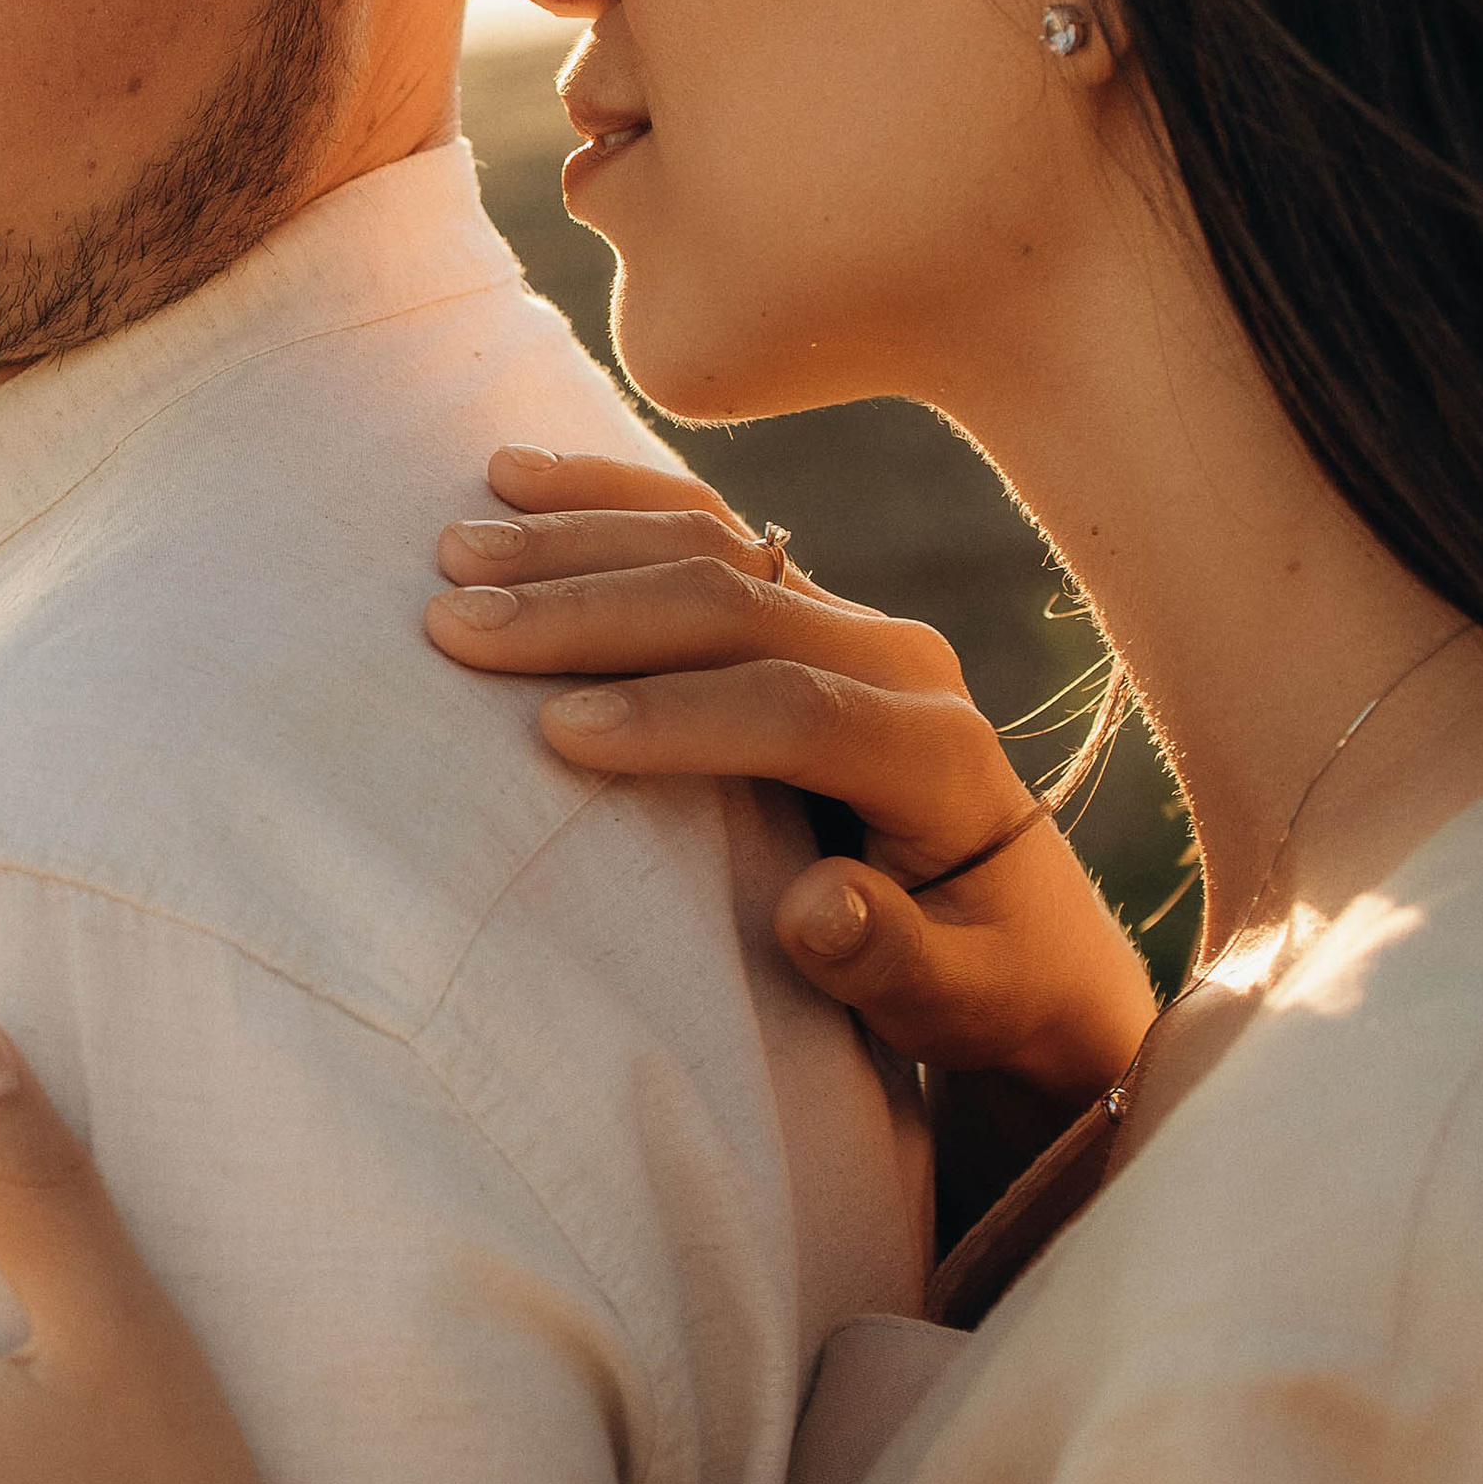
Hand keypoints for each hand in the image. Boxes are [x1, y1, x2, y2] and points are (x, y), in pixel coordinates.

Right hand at [425, 447, 1154, 1118]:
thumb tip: (820, 907)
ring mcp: (848, 619)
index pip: (796, 712)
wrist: (1026, 932)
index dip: (677, 717)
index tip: (556, 730)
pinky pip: (700, 527)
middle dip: (590, 612)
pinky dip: (604, 499)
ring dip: (576, 542)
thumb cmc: (977, 984)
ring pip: (708, 547)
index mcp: (938, 756)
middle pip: (736, 608)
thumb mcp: (960, 1004)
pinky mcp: (802, 604)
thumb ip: (897, 962)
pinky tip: (510, 479)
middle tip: (458, 626)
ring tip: (456, 554)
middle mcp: (898, 662)